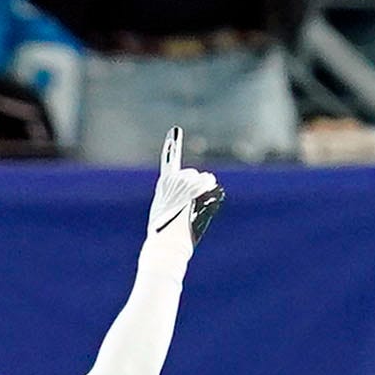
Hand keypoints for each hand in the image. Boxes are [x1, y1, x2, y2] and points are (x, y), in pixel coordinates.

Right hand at [146, 125, 225, 246]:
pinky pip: (211, 187)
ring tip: (196, 205)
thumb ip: (173, 198)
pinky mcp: (198, 194)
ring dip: (205, 188)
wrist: (166, 244)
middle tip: (191, 202)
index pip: (169, 161)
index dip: (172, 145)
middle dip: (196, 184)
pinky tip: (206, 201)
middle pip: (193, 174)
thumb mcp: (163, 211)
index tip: (175, 130)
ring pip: (204, 179)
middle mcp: (175, 181)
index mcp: (164, 184)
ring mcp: (188, 186)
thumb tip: (185, 198)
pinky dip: (212, 193)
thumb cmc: (164, 233)